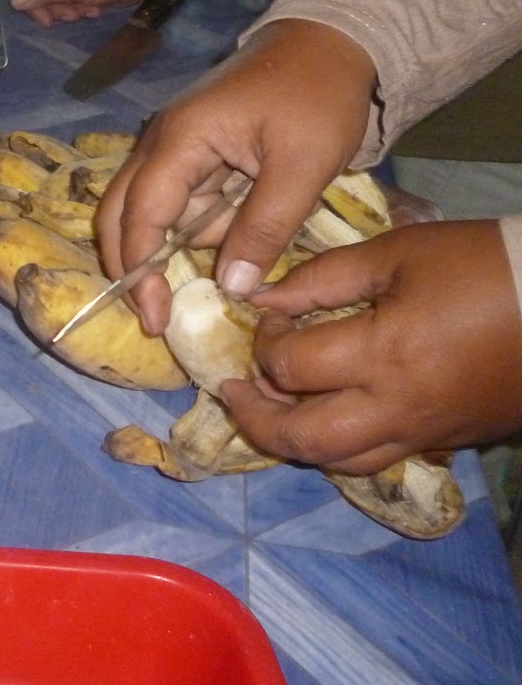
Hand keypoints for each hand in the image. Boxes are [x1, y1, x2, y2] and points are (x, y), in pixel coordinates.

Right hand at [96, 19, 377, 332]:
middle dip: (134, 265)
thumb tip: (230, 287)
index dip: (140, 269)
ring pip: (158, 211)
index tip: (155, 318)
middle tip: (159, 317)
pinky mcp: (197, 151)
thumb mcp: (302, 165)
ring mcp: (177, 145)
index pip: (141, 213)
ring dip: (185, 245)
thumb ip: (264, 227)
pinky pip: (185, 201)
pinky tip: (240, 238)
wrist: (333, 42)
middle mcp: (163, 142)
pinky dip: (204, 229)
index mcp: (181, 139)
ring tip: (244, 258)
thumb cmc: (318, 95)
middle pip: (122, 211)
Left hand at [221, 221, 521, 474]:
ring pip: (340, 461)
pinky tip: (327, 413)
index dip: (265, 342)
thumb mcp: (397, 253)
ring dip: (293, 439)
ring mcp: (425, 432)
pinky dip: (340, 443)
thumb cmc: (482, 264)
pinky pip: (378, 458)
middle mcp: (399, 407)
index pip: (290, 367)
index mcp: (384, 354)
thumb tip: (261, 299)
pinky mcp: (446, 441)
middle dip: (255, 418)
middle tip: (232, 391)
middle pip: (303, 438)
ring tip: (271, 405)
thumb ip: (321, 278)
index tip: (269, 318)